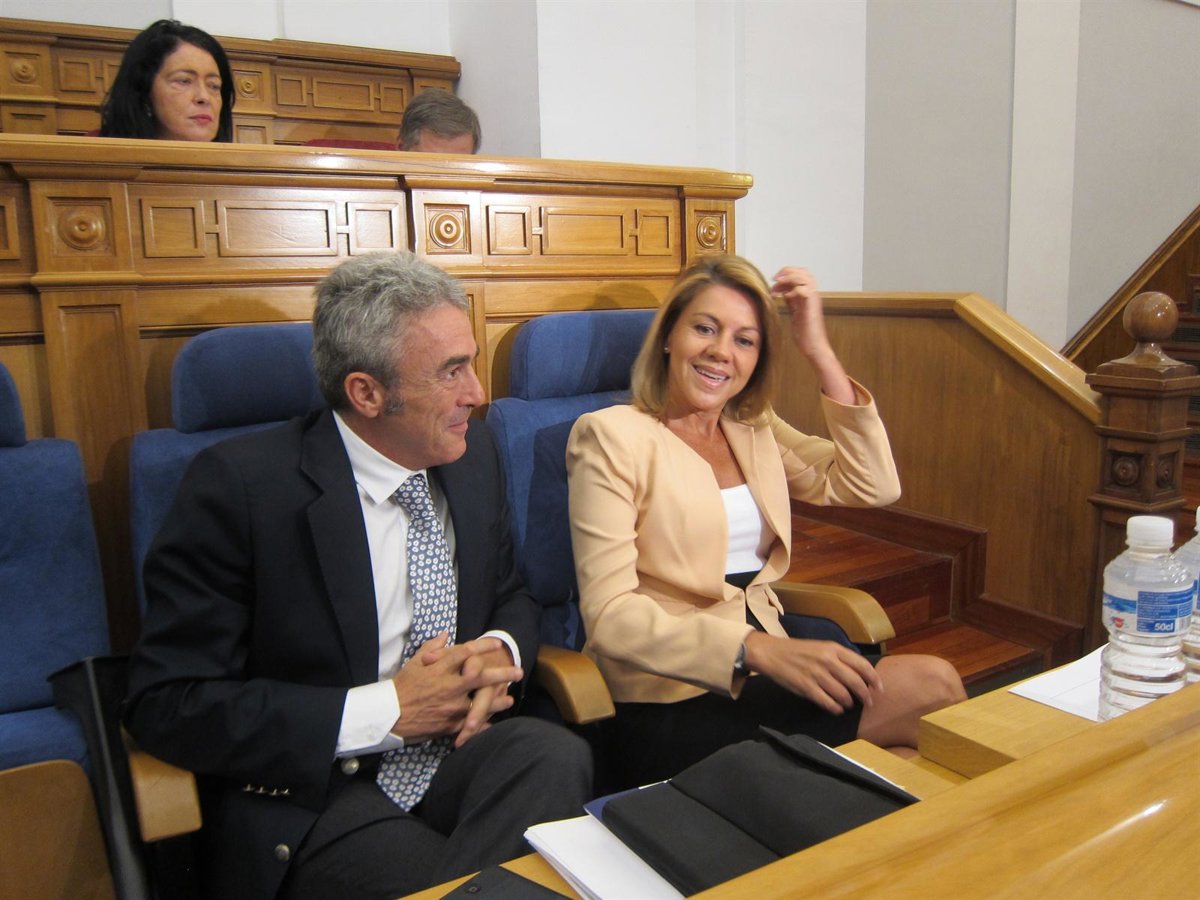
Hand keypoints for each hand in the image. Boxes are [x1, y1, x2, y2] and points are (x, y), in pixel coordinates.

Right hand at [390, 633, 521, 742]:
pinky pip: (471, 724)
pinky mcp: (449, 724)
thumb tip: (445, 635)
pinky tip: (493, 722)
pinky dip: (483, 724)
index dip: (483, 647)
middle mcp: (449, 686)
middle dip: (502, 674)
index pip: (466, 652)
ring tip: (509, 699)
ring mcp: (451, 707)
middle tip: (518, 672)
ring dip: (497, 701)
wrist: (389, 715)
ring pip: (481, 703)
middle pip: (481, 677)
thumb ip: (432, 648)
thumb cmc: (402, 686)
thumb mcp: (414, 662)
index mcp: (440, 669)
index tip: (498, 644)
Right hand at [743, 631, 880, 714]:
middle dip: (865, 696)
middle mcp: (828, 661)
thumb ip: (840, 658)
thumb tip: (860, 674)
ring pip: (843, 695)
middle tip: (868, 703)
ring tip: (848, 704)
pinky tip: (836, 708)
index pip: (862, 665)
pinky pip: (828, 703)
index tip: (879, 689)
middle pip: (856, 682)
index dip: (874, 679)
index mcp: (833, 649)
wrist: (771, 653)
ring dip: (849, 703)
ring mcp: (817, 675)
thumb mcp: (822, 647)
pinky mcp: (806, 688)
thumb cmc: (798, 651)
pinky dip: (836, 709)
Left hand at [772, 267, 829, 359]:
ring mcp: (814, 300)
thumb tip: (782, 291)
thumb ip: (791, 301)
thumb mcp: (795, 312)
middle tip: (774, 280)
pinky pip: (804, 290)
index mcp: (809, 295)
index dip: (786, 273)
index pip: (800, 274)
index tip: (774, 282)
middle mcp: (813, 294)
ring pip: (804, 277)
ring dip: (788, 278)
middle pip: (803, 271)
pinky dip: (793, 290)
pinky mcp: (811, 307)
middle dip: (786, 271)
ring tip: (776, 286)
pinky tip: (784, 297)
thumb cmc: (805, 333)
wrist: (814, 347)